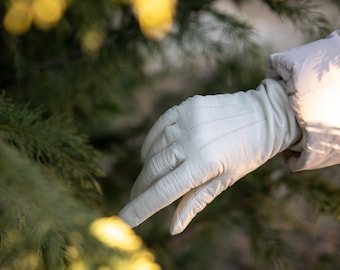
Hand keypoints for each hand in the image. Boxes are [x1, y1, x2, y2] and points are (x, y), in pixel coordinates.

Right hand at [119, 79, 299, 234]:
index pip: (162, 192)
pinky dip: (151, 144)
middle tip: (136, 199)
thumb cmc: (247, 153)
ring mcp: (186, 121)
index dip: (139, 209)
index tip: (122, 221)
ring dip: (147, 168)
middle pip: (152, 171)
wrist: (263, 115)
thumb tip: (173, 227)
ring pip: (153, 150)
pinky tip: (151, 154)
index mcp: (204, 164)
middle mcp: (191, 141)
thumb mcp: (225, 180)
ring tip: (150, 178)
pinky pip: (158, 128)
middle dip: (141, 189)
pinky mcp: (185, 107)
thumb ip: (195, 202)